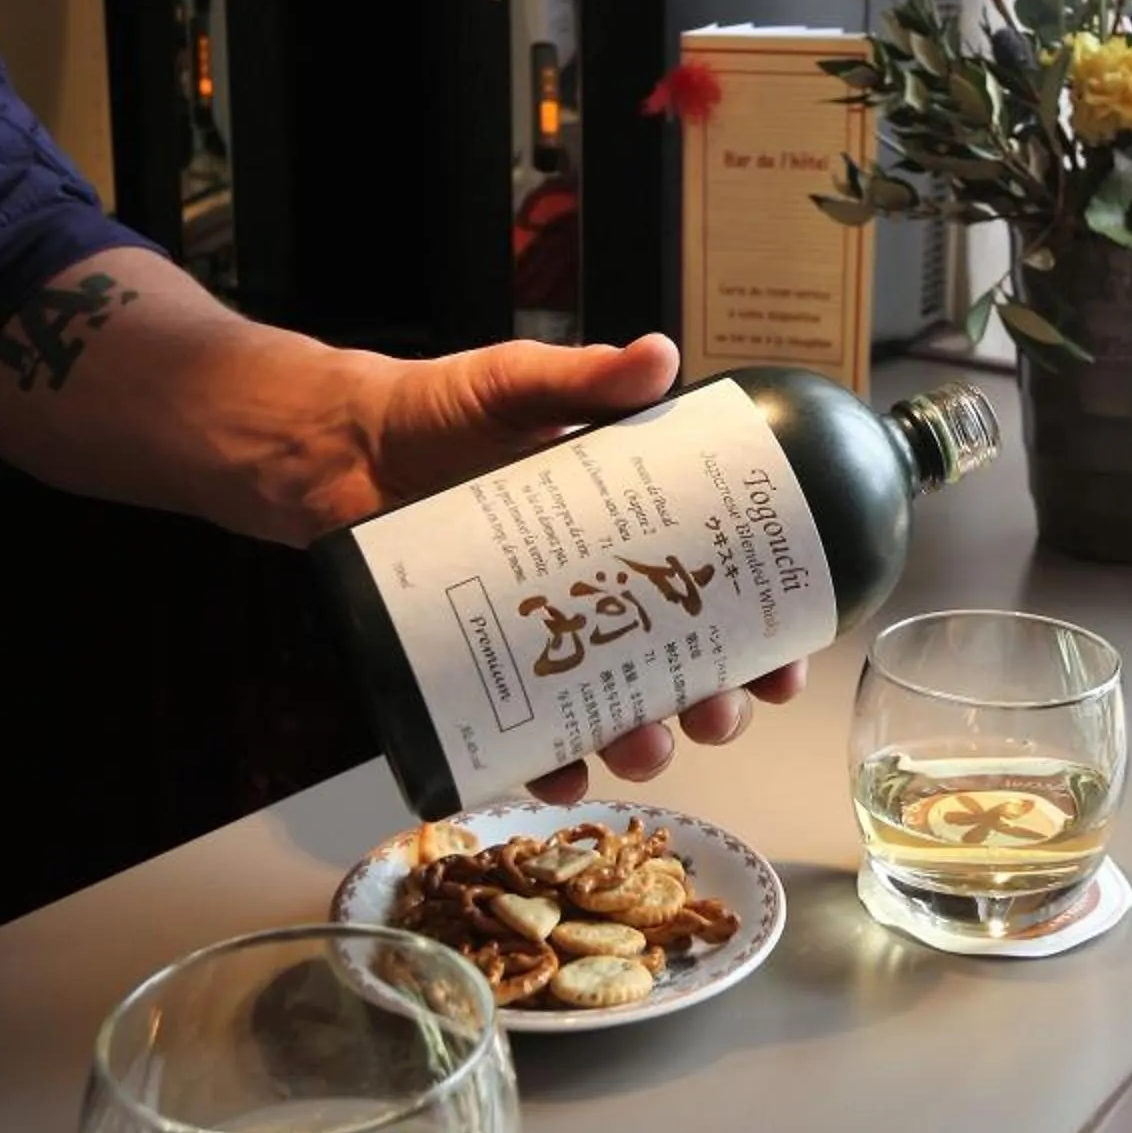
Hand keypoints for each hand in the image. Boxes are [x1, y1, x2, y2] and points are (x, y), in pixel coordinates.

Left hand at [342, 331, 805, 800]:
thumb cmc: (438, 412)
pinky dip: (553, 770)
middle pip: (687, 668)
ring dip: (648, 744)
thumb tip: (659, 356)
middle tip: (719, 710)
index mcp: (633, 531)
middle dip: (719, 704)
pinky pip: (530, 742)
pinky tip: (567, 777)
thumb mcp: (518, 384)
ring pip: (620, 714)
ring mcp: (547, 639)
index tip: (789, 662)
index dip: (769, 633)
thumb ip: (583, 377)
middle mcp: (603, 594)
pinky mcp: (486, 672)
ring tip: (646, 745)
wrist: (342, 447)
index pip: (722, 588)